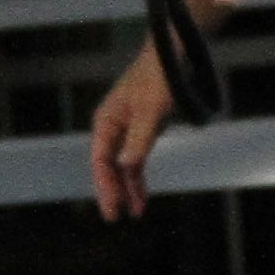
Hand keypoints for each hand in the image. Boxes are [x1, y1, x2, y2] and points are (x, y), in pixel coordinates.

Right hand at [90, 44, 176, 219]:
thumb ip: (139, 138)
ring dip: (128, 189)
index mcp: (107, 120)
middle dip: (112, 191)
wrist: (173, 56)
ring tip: (135, 213)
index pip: (101, 159)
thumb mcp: (151, 110)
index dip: (105, 184)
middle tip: (114, 217)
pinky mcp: (141, 132)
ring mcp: (126, 131)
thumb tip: (127, 165)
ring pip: (123, 167)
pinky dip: (138, 178)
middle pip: (108, 166)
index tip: (112, 206)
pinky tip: (141, 196)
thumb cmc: (159, 78)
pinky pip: (136, 161)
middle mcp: (112, 127)